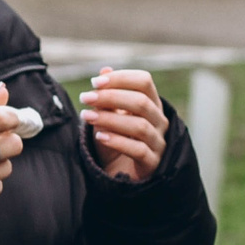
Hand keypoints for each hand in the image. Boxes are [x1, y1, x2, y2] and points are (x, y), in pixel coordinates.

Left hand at [80, 68, 166, 182]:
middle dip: (111, 97)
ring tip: (87, 117)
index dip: (120, 78)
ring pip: (139, 126)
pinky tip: (100, 137)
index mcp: (151, 103)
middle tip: (86, 98)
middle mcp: (159, 121)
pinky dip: (118, 142)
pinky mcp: (152, 162)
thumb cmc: (116, 139)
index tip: (95, 82)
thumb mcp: (109, 116)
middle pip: (141, 102)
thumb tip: (104, 71)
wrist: (120, 173)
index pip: (144, 81)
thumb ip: (108, 96)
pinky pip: (138, 150)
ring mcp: (158, 142)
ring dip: (110, 119)